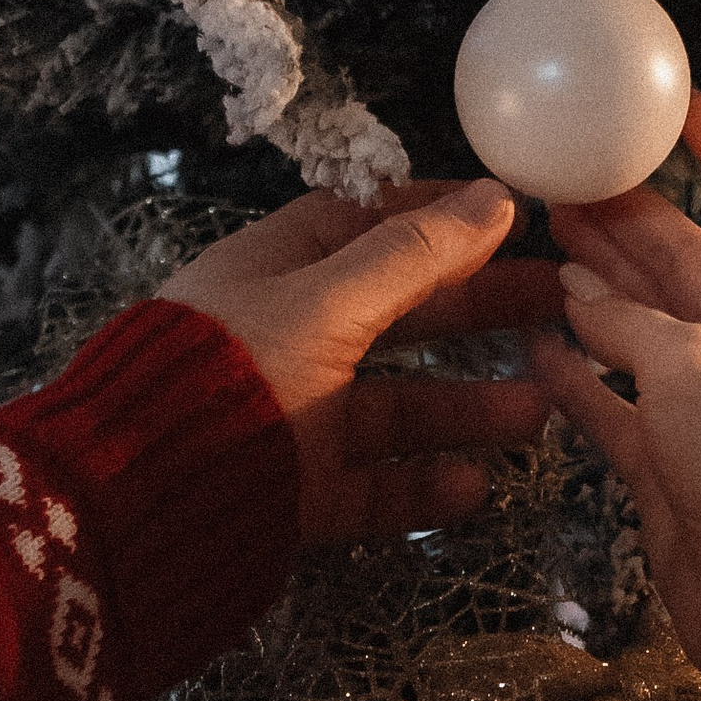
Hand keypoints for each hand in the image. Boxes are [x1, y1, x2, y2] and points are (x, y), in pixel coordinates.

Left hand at [161, 181, 560, 545]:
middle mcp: (284, 340)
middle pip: (395, 315)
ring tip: (541, 410)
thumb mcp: (323, 302)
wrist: (144, 504)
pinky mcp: (296, 492)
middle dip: (474, 311)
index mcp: (272, 272)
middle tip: (556, 306)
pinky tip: (477, 487)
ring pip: (393, 407)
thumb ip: (411, 257)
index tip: (507, 216)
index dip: (435, 217)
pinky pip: (371, 486)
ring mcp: (292, 420)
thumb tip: (491, 197)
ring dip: (465, 408)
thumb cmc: (227, 376)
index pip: (362, 225)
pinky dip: (422, 486)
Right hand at [531, 94, 700, 686]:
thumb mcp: (689, 372)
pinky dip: (577, 373)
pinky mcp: (666, 459)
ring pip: (642, 326)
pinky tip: (536, 344)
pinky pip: (613, 399)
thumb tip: (581, 301)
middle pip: (687, 262)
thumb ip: (632, 324)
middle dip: (631, 221)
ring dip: (597, 288)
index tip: (683, 108)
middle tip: (568, 186)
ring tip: (545, 246)